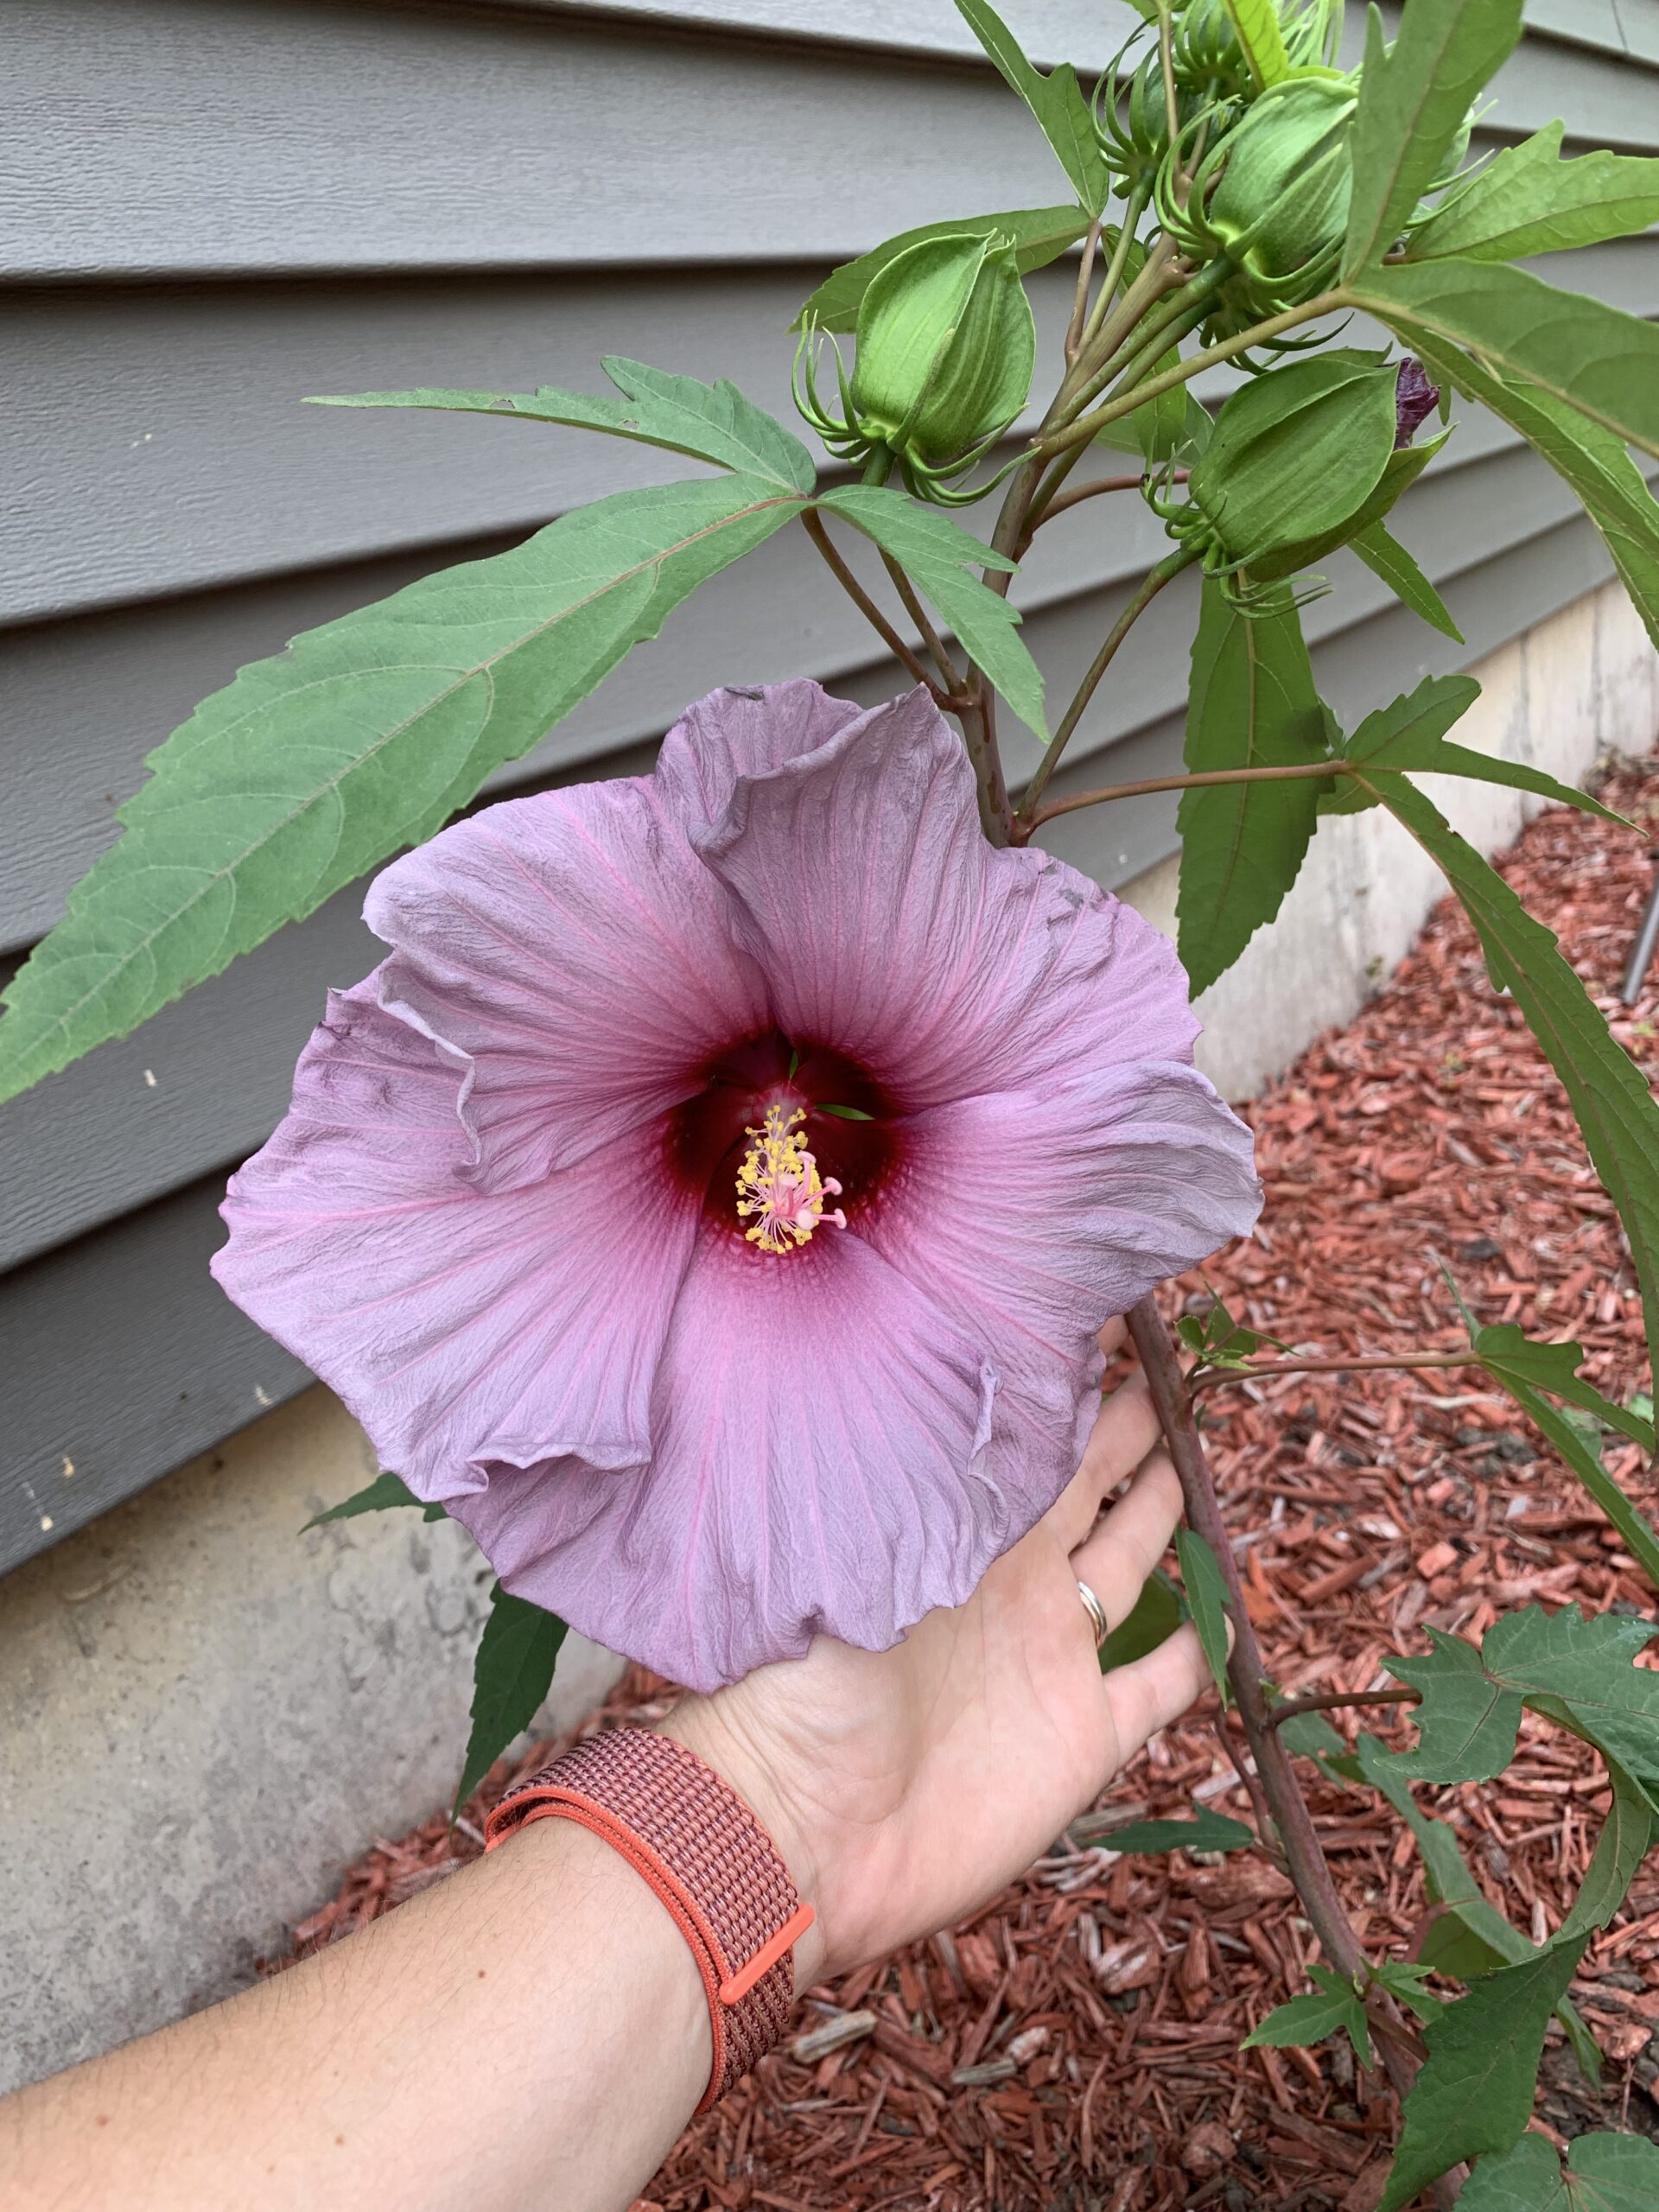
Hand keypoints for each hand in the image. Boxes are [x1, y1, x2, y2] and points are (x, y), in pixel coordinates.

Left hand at [663, 1326, 1208, 1983]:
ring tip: (1199, 1444)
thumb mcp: (845, 1559)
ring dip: (1166, 1506)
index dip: (1063, 1376)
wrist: (801, 1837)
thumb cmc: (798, 1694)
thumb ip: (908, 1480)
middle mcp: (1006, 1580)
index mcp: (951, 1529)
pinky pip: (1160, 1686)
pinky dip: (1198, 1651)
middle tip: (1175, 1360)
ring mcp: (1049, 1656)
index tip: (1102, 1310)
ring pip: (1130, 1561)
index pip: (1022, 1434)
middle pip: (1088, 1482)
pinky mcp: (1082, 1737)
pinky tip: (1228, 1610)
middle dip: (1128, 1421)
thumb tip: (942, 1379)